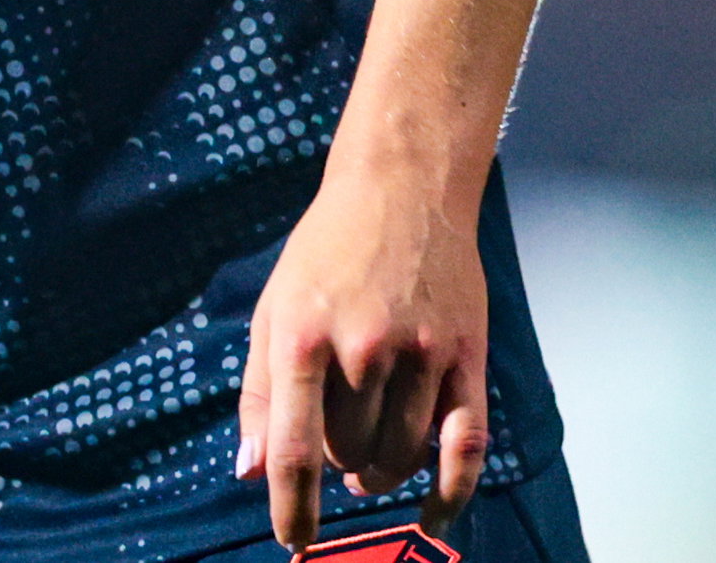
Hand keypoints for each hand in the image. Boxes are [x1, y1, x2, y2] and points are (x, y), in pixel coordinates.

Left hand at [235, 156, 489, 551]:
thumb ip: (261, 393)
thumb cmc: (326, 250)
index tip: (292, 542)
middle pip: (348, 455)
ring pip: (398, 456)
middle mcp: (363, 348)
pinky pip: (464, 447)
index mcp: (303, 337)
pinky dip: (449, 493)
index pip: (296, 450)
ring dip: (379, 473)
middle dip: (336, 463)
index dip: (291, 509)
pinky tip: (432, 515)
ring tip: (368, 462)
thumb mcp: (273, 309)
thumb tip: (250, 471)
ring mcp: (422, 354)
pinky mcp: (466, 357)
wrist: (401, 188)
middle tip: (335, 438)